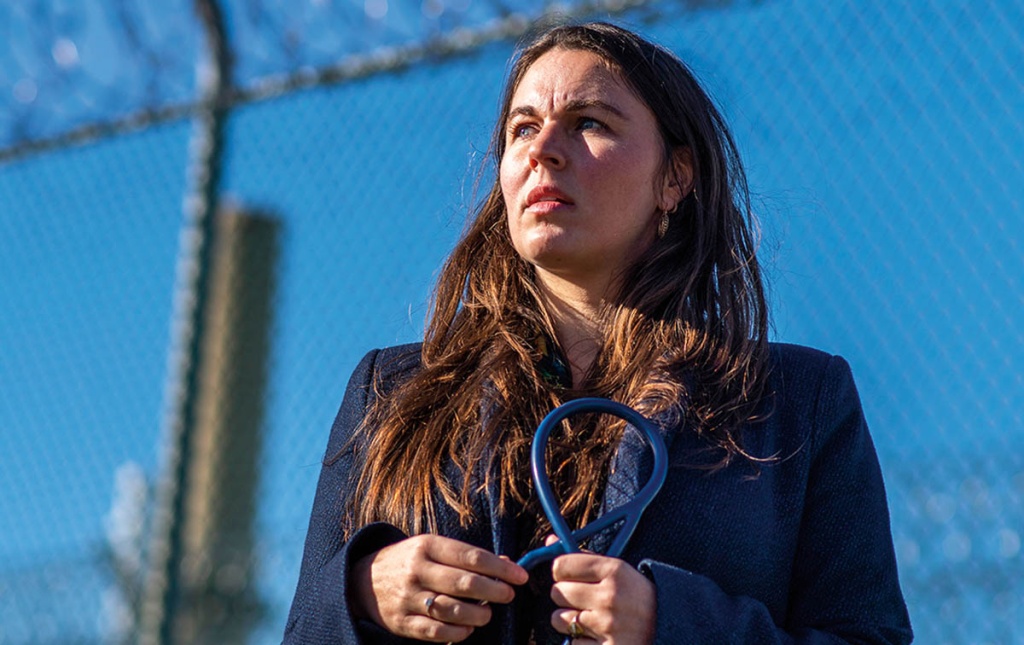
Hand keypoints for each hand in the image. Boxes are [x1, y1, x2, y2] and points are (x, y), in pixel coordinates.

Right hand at [350, 534, 528, 642]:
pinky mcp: (402, 622)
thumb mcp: (432, 548)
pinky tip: (468, 627)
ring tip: (488, 613)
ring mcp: (408, 597)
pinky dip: (456, 632)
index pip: (470, 556)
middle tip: (509, 594)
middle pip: (464, 583)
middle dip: (494, 590)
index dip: (499, 567)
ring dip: (478, 614)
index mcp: (427, 546)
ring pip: (451, 609)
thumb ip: (466, 556)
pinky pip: (435, 631)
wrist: (362, 581)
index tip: (519, 575)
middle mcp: (417, 570)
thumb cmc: (409, 561)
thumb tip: (506, 562)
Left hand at [548, 544, 655, 643]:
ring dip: (570, 621)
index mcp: (614, 571)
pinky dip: (581, 641)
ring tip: (591, 619)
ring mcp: (607, 626)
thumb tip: (549, 541)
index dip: (562, 572)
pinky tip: (599, 637)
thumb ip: (583, 556)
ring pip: (559, 619)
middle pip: (557, 592)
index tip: (570, 576)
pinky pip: (572, 643)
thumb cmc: (638, 598)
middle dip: (567, 596)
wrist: (669, 628)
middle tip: (584, 600)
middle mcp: (610, 597)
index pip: (561, 565)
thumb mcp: (618, 570)